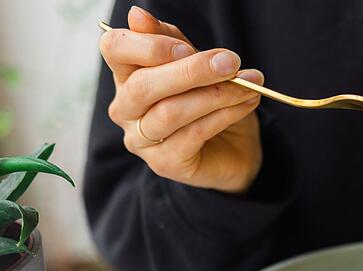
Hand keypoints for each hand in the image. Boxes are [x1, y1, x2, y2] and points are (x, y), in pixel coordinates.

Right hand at [100, 6, 262, 193]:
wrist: (236, 149)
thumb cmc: (211, 102)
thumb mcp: (196, 66)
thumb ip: (173, 42)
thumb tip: (137, 15)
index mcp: (127, 75)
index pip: (114, 49)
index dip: (148, 45)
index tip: (186, 47)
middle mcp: (126, 109)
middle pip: (143, 85)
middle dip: (191, 71)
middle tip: (231, 62)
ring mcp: (142, 140)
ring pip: (171, 111)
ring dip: (216, 94)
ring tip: (248, 85)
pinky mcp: (166, 163)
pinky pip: (193, 134)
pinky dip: (224, 115)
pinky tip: (246, 104)